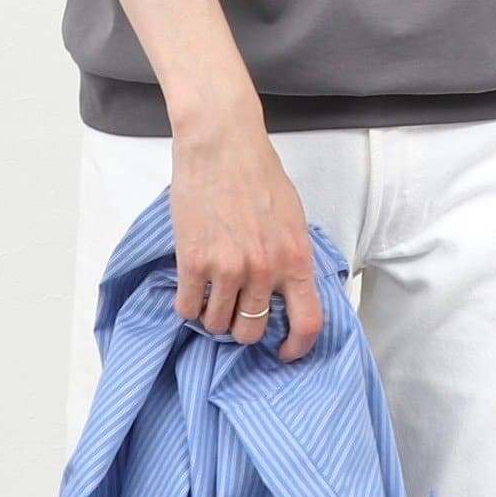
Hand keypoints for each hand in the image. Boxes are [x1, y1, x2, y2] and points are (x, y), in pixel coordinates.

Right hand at [169, 105, 324, 363]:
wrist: (221, 143)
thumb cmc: (258, 173)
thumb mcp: (292, 218)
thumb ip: (290, 257)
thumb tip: (286, 293)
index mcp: (295, 258)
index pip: (307, 324)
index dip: (296, 348)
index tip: (283, 352)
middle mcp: (265, 270)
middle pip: (251, 331)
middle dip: (242, 327)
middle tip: (234, 308)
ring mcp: (228, 268)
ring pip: (216, 324)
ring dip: (212, 315)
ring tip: (210, 291)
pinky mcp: (193, 262)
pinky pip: (187, 309)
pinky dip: (188, 304)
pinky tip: (191, 284)